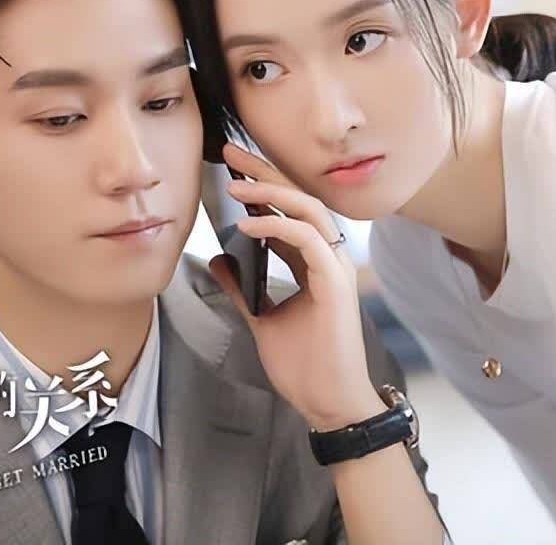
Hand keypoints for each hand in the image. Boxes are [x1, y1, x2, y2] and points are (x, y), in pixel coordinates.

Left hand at [209, 143, 386, 430]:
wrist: (328, 402)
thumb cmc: (304, 365)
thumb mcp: (261, 318)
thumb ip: (243, 288)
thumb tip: (219, 259)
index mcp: (313, 261)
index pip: (288, 209)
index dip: (262, 185)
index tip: (230, 168)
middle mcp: (328, 256)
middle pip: (299, 198)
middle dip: (265, 171)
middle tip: (230, 152)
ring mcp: (335, 267)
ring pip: (308, 210)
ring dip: (270, 194)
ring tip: (235, 186)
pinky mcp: (335, 284)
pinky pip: (309, 240)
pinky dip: (279, 227)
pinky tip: (249, 225)